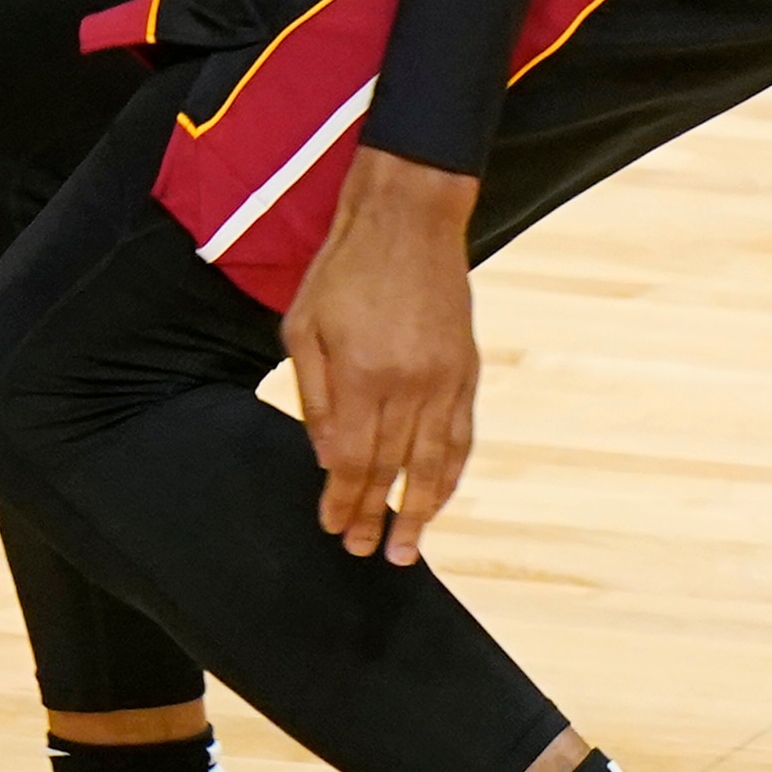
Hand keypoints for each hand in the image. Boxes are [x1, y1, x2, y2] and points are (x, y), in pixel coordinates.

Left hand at [281, 149, 481, 566]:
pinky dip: (452, 472)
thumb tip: (325, 459)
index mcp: (363, 375)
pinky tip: (440, 496)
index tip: (334, 529)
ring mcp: (445, 378)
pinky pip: (462, 434)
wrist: (408, 219)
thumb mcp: (303, 327)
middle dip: (377, 516)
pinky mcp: (467, 368)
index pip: (353, 459)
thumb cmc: (343, 269)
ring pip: (435, 461)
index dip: (343, 500)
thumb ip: (314, 397)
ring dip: (421, 510)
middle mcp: (410, 384)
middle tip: (366, 552)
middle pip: (393, 469)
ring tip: (408, 548)